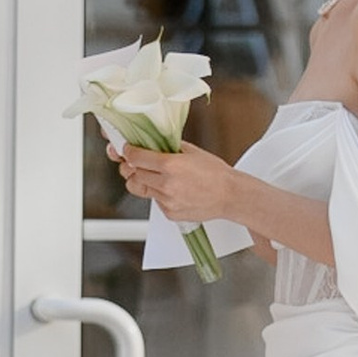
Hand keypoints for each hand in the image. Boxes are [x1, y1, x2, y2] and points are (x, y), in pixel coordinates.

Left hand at [115, 141, 236, 226]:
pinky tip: (171, 189)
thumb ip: (168, 147)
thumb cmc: (215, 173)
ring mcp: (167, 201)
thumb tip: (151, 143)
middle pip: (132, 174)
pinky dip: (157, 194)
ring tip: (155, 176)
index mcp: (171, 165)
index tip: (127, 149)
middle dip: (131, 166)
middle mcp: (166, 184)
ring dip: (143, 180)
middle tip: (136, 162)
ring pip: (140, 189)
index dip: (128, 152)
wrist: (230, 196)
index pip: (135, 157)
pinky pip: (154, 201)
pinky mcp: (169, 213)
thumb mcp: (192, 151)